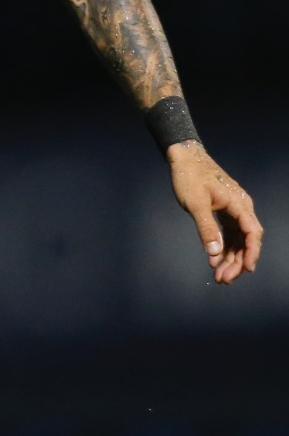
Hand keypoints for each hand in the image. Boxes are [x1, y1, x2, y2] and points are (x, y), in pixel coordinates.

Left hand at [167, 140, 261, 283]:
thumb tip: (214, 253)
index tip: (247, 270)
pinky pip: (229, 233)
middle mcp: (241, 208)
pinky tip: (215, 260)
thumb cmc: (189, 176)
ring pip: (238, 239)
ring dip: (230, 258)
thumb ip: (206, 228)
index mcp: (239, 204)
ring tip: (220, 275)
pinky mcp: (224, 211)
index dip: (251, 253)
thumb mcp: (195, 203)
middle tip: (224, 279)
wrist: (184, 157)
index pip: (252, 233)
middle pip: (246, 240)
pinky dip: (224, 247)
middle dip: (237, 261)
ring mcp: (233, 210)